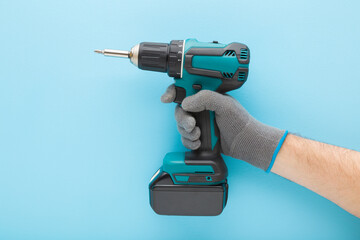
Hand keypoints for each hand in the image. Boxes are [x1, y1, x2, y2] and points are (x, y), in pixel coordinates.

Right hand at [161, 84, 286, 170]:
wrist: (245, 142)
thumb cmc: (240, 121)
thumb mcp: (225, 104)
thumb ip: (206, 98)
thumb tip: (186, 102)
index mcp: (205, 96)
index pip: (185, 89)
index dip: (172, 92)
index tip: (166, 98)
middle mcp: (200, 108)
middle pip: (179, 110)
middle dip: (182, 119)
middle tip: (192, 125)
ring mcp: (199, 122)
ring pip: (180, 126)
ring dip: (186, 132)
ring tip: (199, 135)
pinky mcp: (198, 136)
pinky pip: (184, 139)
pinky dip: (189, 142)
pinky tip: (199, 143)